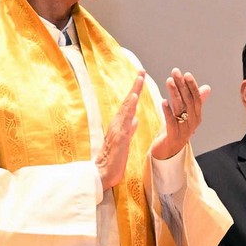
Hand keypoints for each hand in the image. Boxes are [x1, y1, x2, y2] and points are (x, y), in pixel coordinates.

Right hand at [96, 73, 144, 190]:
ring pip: (126, 108)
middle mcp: (117, 124)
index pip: (130, 105)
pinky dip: (129, 110)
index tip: (142, 78)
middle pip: (127, 102)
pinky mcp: (119, 138)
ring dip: (133, 93)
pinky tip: (133, 101)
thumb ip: (129, 129)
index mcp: (121, 125)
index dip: (136, 91)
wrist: (102, 174)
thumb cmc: (114, 159)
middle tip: (142, 72)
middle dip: (135, 86)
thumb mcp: (125, 141)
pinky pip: (125, 121)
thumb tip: (135, 119)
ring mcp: (117, 130)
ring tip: (139, 80)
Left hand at [150, 68, 209, 161]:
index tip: (186, 74)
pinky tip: (163, 101)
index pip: (196, 98)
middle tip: (175, 72)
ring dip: (175, 93)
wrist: (170, 151)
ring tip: (169, 81)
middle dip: (182, 85)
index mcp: (197, 116)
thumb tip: (207, 88)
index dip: (192, 86)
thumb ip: (196, 101)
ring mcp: (184, 129)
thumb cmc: (178, 130)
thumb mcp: (188, 115)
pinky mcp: (174, 135)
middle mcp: (193, 122)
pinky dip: (167, 111)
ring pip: (181, 109)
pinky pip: (171, 121)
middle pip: (188, 101)